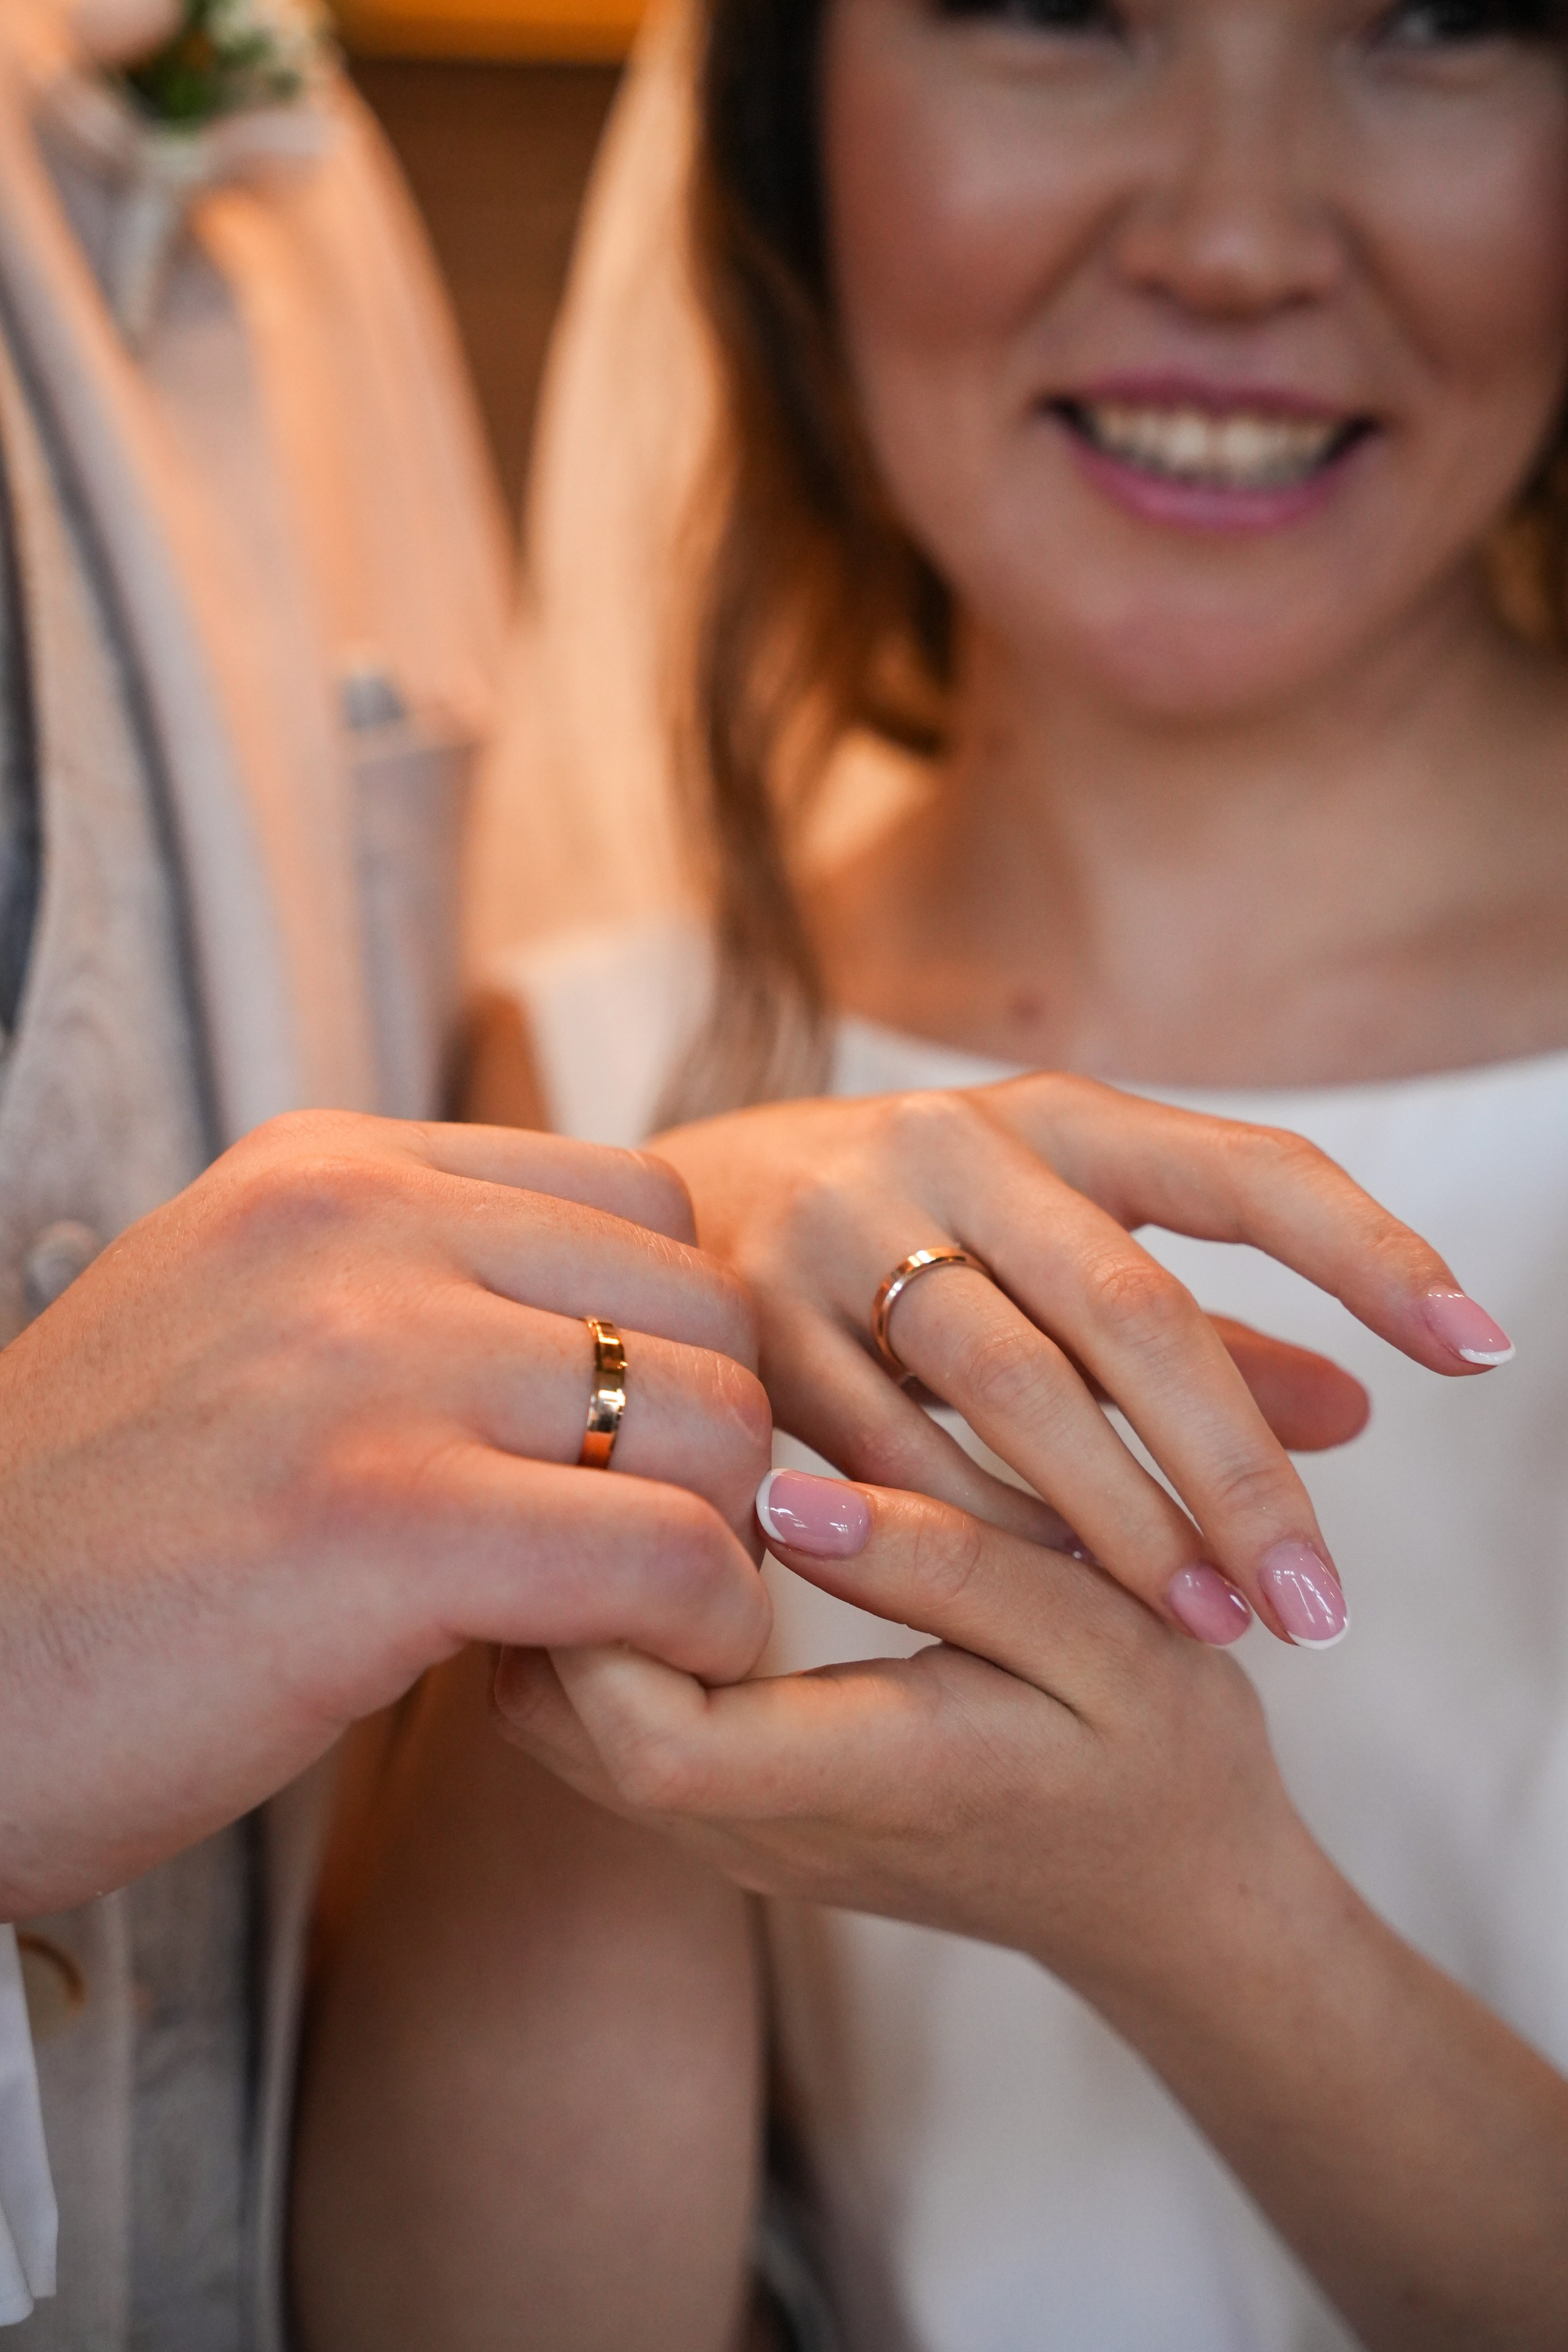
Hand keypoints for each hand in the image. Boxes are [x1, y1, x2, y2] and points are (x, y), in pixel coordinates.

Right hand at [0, 1112, 771, 1917]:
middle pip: (701, 1309)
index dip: (671, 1342)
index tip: (628, 1454)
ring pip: (710, 1423)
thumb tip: (628, 1343)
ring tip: (635, 1620)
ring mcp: (370, 1364)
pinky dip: (701, 1629)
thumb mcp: (245, 1336)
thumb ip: (413, 1298)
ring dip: (714, 1541)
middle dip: (709, 1446)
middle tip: (652, 1553)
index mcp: (329, 1171)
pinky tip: (639, 1674)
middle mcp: (359, 1230)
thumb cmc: (96, 1549)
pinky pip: (668, 1556)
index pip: (642, 1202)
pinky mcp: (384, 1524)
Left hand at [494, 1468, 1294, 1986]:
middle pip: (551, 1722)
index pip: (648, 1733)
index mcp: (863, 1782)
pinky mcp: (729, 1820)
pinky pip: (601, 1729)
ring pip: (551, 1725)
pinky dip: (597, 1634)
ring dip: (567, 1600)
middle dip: (554, 1577)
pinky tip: (673, 1540)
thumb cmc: (1159, 1755)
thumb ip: (946, 1565)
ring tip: (644, 1477)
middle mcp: (764, 1834)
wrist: (1172, 1898)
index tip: (651, 1473)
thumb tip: (782, 1499)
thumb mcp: (1104, 1637)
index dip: (608, 1602)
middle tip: (620, 1446)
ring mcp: (734, 1840)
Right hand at [653, 1076, 1511, 1644]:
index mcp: (1054, 1116)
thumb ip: (1202, 1330)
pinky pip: (884, 1446)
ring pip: (1009, 1386)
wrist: (651, 1214)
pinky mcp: (747, 1317)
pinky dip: (971, 1528)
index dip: (1371, 1253)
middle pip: (1132, 1308)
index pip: (1246, 1170)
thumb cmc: (905, 1242)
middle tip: (1319, 1608)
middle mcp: (950, 1147)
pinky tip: (1041, 1598)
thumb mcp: (1054, 1249)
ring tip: (1208, 1626)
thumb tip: (1364, 1411)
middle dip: (1237, 1467)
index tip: (1482, 1350)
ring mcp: (838, 1225)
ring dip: (1118, 1520)